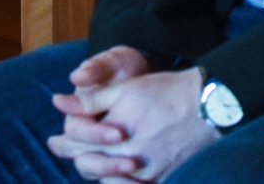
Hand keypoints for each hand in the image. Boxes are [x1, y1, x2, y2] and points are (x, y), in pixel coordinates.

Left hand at [49, 68, 217, 180]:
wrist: (209, 106)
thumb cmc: (166, 92)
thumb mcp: (126, 89)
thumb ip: (90, 100)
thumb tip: (57, 103)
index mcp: (115, 134)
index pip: (79, 145)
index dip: (64, 144)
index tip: (54, 143)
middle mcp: (128, 158)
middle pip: (91, 166)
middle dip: (78, 158)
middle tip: (64, 152)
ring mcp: (146, 173)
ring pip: (110, 181)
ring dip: (98, 172)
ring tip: (90, 164)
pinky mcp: (161, 179)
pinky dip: (120, 183)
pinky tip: (116, 177)